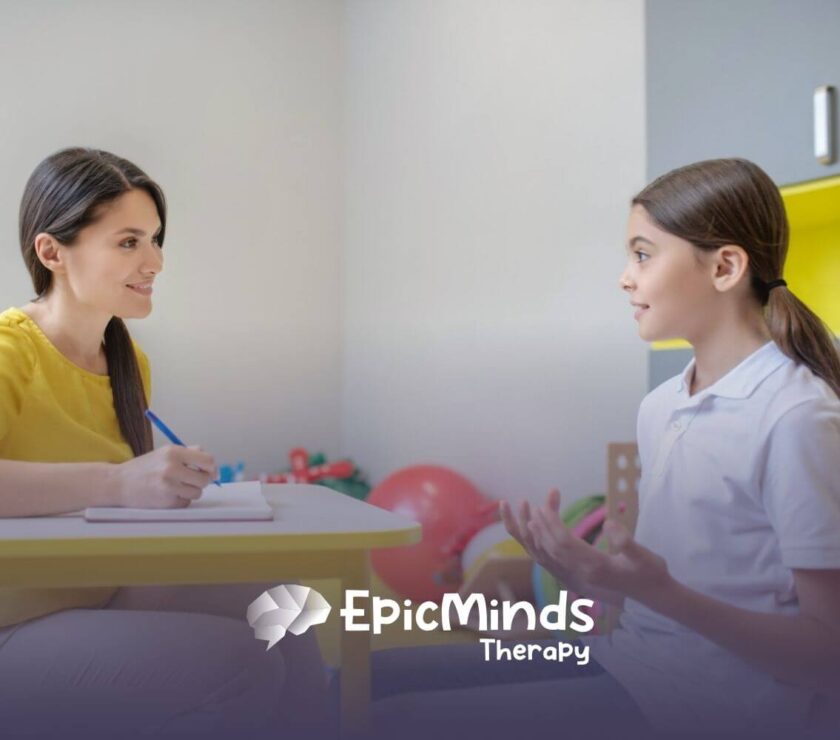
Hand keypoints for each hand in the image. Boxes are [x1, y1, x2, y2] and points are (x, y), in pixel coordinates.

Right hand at [112, 445, 216, 508]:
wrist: (118, 483)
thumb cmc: (144, 468)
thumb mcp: (164, 453)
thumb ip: (189, 453)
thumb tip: (212, 464)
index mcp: (173, 452)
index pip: (207, 460)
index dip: (212, 467)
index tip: (212, 472)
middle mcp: (172, 468)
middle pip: (205, 479)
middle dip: (202, 480)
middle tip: (192, 480)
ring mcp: (169, 487)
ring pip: (198, 492)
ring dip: (191, 491)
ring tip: (176, 486)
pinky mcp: (166, 502)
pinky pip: (186, 502)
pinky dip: (181, 500)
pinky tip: (168, 494)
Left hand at [500, 488, 670, 605]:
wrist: (653, 595)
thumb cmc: (650, 572)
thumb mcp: (645, 556)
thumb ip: (626, 542)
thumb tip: (609, 524)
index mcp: (596, 567)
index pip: (565, 543)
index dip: (552, 524)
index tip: (544, 507)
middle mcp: (582, 575)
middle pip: (553, 548)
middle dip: (541, 527)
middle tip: (534, 507)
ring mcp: (578, 579)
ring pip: (549, 558)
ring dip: (537, 537)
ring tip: (531, 518)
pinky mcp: (578, 580)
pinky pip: (552, 565)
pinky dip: (542, 549)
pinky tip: (539, 537)